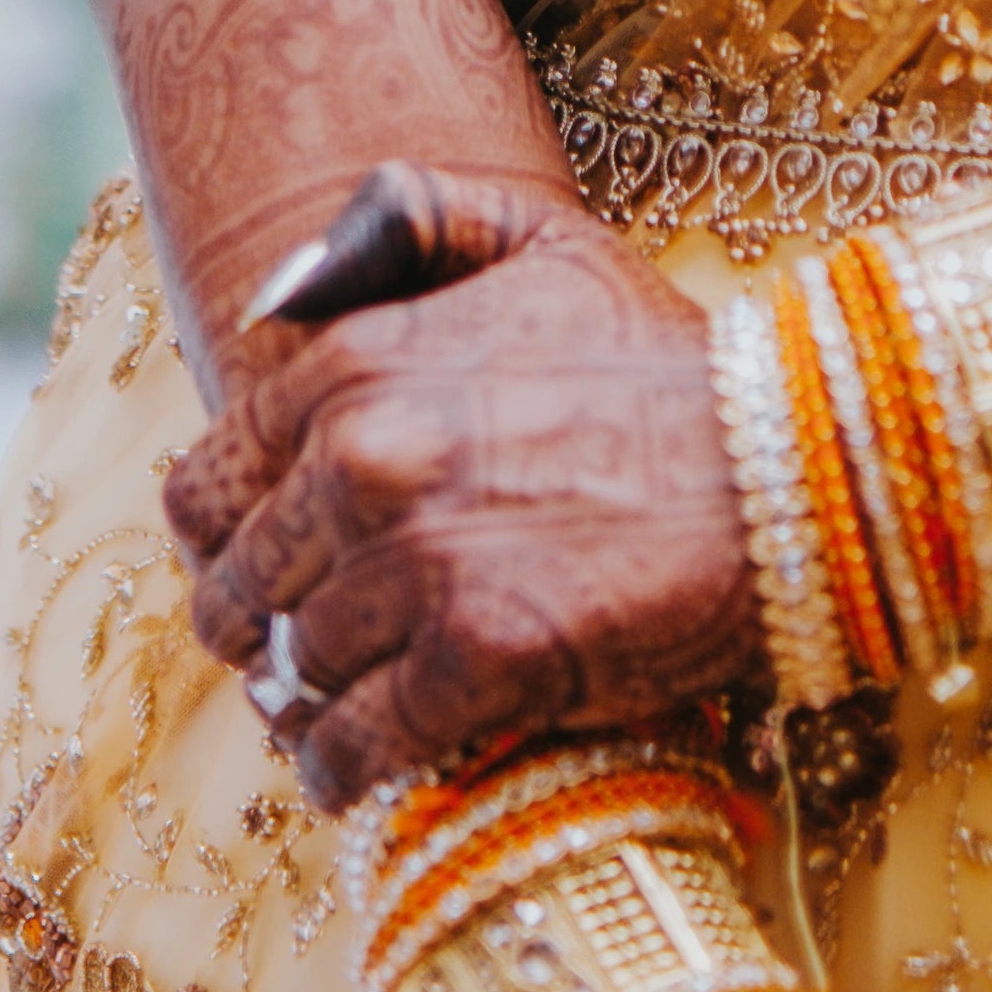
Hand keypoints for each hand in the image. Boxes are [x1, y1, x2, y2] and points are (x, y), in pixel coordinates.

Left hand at [161, 162, 761, 802]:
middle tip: (293, 652)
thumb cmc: (662, 359)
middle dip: (257, 629)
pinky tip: (362, 770)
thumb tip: (284, 285)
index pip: (204, 483)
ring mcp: (420, 564)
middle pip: (238, 589)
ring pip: (293, 674)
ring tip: (335, 710)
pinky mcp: (478, 663)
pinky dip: (346, 771)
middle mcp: (368, 458)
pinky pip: (355, 748)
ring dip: (305, 703)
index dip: (220, 538)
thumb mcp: (539, 239)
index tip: (251, 567)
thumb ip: (408, 221)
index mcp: (356, 362)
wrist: (787, 462)